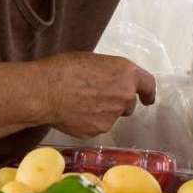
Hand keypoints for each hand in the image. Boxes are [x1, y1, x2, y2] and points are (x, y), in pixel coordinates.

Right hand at [38, 53, 155, 139]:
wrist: (45, 90)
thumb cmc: (65, 68)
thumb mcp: (94, 61)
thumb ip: (111, 74)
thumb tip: (110, 81)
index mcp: (126, 73)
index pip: (148, 84)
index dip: (147, 92)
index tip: (147, 98)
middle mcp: (125, 95)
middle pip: (129, 103)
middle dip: (118, 102)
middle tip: (98, 97)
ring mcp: (113, 116)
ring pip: (113, 116)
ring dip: (103, 112)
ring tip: (80, 104)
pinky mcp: (99, 130)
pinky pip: (97, 126)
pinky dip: (89, 122)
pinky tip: (74, 114)